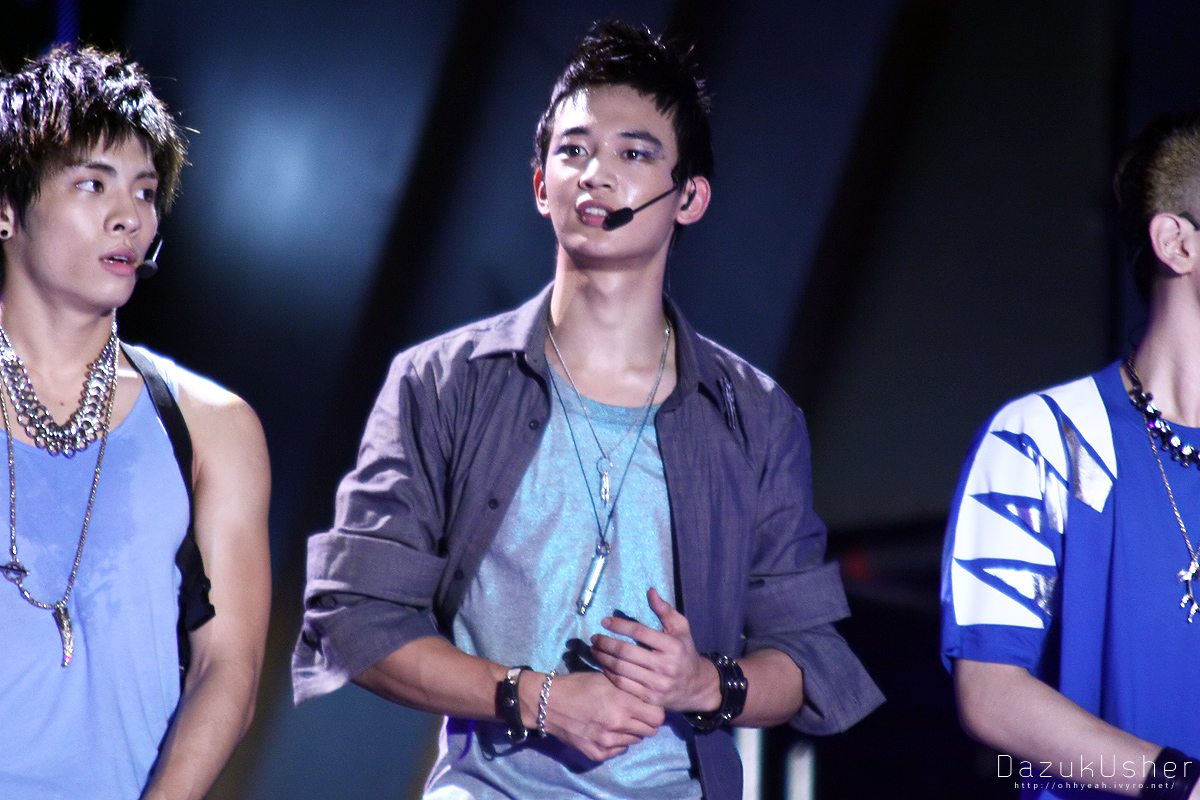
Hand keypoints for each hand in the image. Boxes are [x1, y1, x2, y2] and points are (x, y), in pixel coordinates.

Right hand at [533, 670, 664, 761]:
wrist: (549, 703)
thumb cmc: (579, 685)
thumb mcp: (608, 678)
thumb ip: (630, 687)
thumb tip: (650, 694)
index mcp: (623, 703)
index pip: (658, 717)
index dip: (655, 710)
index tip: (648, 706)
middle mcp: (618, 725)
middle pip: (649, 731)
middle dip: (646, 722)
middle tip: (635, 713)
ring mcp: (607, 742)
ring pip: (634, 741)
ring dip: (631, 731)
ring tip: (617, 720)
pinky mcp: (597, 753)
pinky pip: (619, 750)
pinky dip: (617, 742)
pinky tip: (605, 730)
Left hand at [589, 587, 720, 712]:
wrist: (695, 686)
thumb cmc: (684, 651)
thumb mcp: (681, 628)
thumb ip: (665, 610)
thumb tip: (650, 591)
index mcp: (673, 646)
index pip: (640, 632)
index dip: (620, 625)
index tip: (605, 621)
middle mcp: (666, 666)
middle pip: (626, 652)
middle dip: (605, 643)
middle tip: (594, 637)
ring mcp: (657, 684)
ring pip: (621, 669)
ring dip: (603, 658)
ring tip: (594, 649)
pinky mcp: (650, 698)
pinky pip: (623, 685)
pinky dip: (609, 673)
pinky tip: (603, 665)